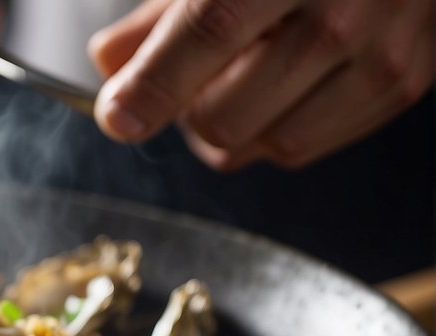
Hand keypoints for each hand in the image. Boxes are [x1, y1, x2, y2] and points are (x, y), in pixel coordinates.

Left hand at [89, 0, 434, 169]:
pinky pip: (299, 148)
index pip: (209, 31)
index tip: (116, 116)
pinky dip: (270, 129)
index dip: (152, 84)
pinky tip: (278, 87)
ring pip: (260, 144)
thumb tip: (109, 62)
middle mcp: (344, 9)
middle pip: (225, 115)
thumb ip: (165, 13)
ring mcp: (380, 54)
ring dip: (230, 125)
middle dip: (187, 108)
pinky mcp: (399, 87)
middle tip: (190, 77)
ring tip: (239, 76)